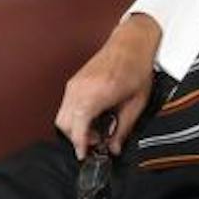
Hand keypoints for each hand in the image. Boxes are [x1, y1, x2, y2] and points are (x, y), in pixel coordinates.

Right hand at [55, 13, 161, 157]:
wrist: (130, 44)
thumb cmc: (136, 67)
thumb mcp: (136, 103)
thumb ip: (123, 129)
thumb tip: (114, 147)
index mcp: (97, 93)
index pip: (78, 126)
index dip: (79, 144)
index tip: (84, 154)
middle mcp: (80, 88)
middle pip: (65, 124)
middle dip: (77, 138)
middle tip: (96, 142)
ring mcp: (74, 84)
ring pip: (62, 116)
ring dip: (75, 128)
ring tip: (95, 130)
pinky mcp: (74, 82)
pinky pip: (66, 106)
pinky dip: (75, 117)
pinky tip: (92, 117)